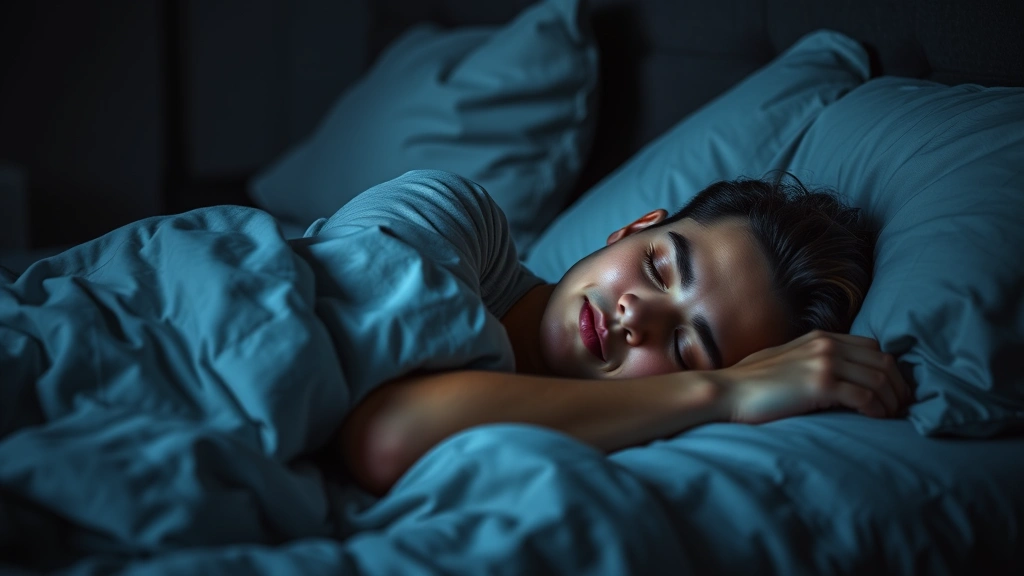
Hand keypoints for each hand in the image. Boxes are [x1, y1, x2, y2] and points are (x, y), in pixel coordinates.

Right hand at [714, 330, 912, 423]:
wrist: (728, 391)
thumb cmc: (752, 382)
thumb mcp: (786, 359)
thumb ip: (811, 359)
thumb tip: (834, 375)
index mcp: (821, 337)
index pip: (873, 346)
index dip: (887, 369)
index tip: (891, 390)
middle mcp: (827, 345)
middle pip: (883, 362)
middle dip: (898, 386)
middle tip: (901, 407)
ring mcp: (824, 363)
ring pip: (879, 379)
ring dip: (891, 400)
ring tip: (891, 416)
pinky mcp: (821, 385)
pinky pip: (865, 396)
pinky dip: (877, 409)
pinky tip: (875, 419)